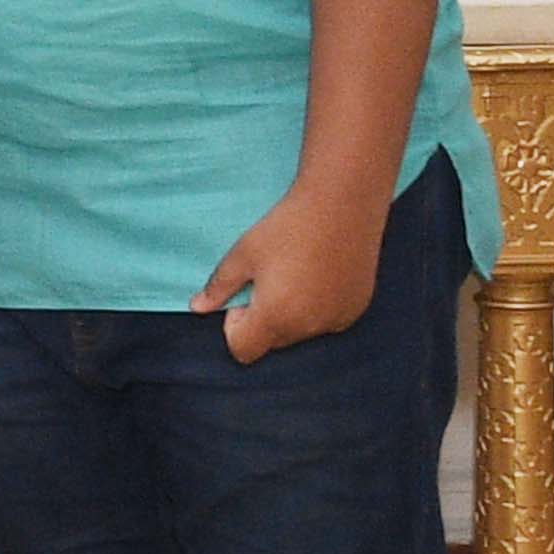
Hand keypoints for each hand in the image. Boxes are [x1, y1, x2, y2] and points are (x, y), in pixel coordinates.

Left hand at [197, 183, 384, 363]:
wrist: (341, 203)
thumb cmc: (286, 226)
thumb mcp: (243, 254)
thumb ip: (219, 286)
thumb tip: (197, 307)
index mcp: (276, 317)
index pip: (243, 350)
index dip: (235, 326)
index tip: (245, 293)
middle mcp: (308, 327)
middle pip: (273, 341)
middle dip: (264, 318)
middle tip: (270, 277)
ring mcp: (336, 319)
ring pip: (301, 331)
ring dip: (292, 313)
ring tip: (296, 271)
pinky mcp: (355, 308)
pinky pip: (328, 319)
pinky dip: (318, 306)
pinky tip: (320, 272)